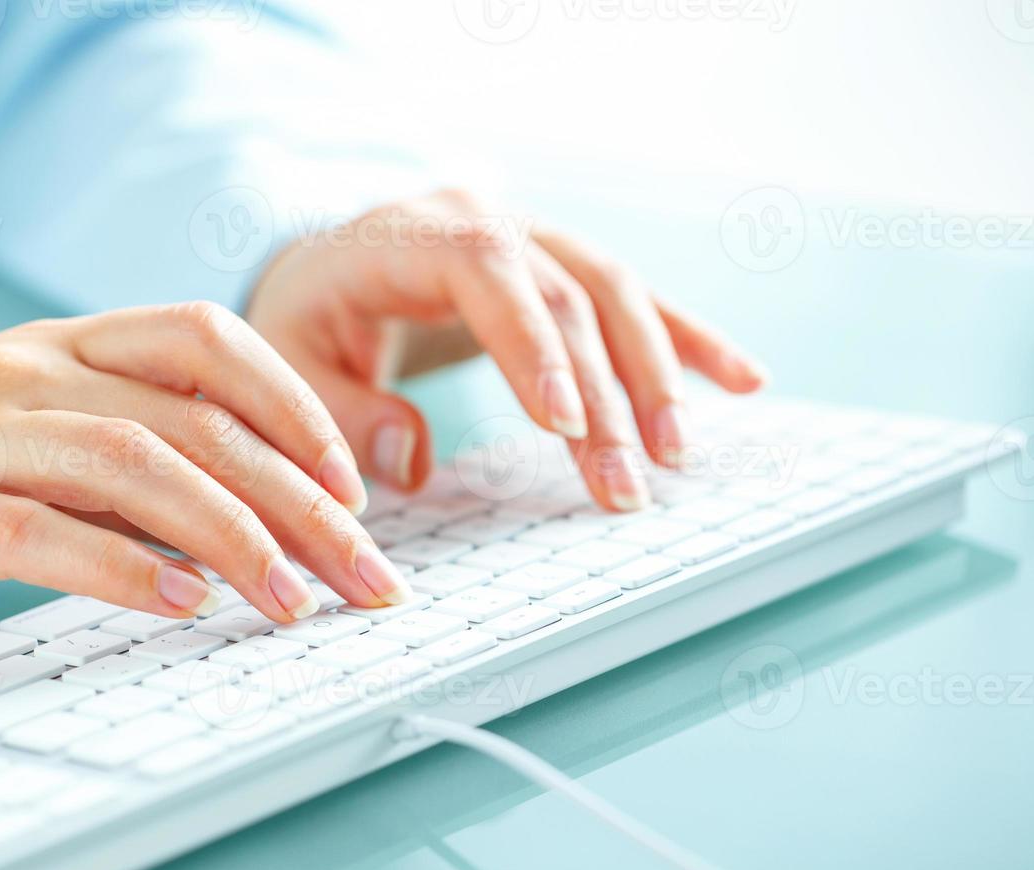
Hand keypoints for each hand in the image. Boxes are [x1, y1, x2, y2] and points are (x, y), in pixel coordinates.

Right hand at [0, 303, 411, 626]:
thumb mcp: (36, 433)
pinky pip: (31, 531)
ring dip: (228, 536)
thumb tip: (252, 515)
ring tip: (291, 602)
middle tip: (362, 575)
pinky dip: (116, 568)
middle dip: (297, 502)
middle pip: (192, 419)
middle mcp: (23, 369)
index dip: (295, 405)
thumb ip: (130, 452)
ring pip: (127, 462)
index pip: (205, 338)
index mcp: (60, 343)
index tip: (354, 485)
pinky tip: (180, 604)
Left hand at [245, 189, 768, 510]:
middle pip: (567, 298)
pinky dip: (688, 341)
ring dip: (657, 375)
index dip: (534, 347)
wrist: (328, 265)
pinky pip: (637, 300)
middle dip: (605, 395)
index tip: (569, 424)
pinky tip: (744, 381)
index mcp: (412, 235)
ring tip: (678, 455)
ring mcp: (534, 236)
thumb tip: (408, 465)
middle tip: (624, 485)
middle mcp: (487, 220)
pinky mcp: (564, 265)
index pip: (488, 274)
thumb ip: (338, 411)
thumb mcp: (289, 363)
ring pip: (615, 293)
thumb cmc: (307, 318)